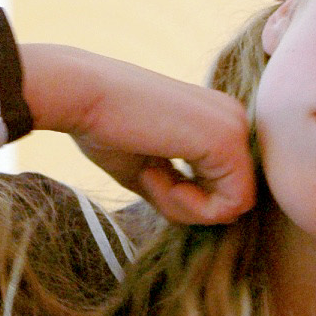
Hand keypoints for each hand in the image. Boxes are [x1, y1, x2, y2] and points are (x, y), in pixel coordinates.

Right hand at [18, 43, 256, 226]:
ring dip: (184, 206)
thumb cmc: (105, 129)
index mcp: (218, 122)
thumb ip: (184, 193)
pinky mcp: (228, 140)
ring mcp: (235, 127)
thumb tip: (210, 221)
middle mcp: (234, 119)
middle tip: (147, 175)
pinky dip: (189, 206)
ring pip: (233, 208)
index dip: (185, 202)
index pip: (224, 191)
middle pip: (232, 201)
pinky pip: (229, 206)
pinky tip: (156, 173)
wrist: (79, 93)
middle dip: (187, 207)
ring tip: (150, 172)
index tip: (149, 174)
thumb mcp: (152, 171)